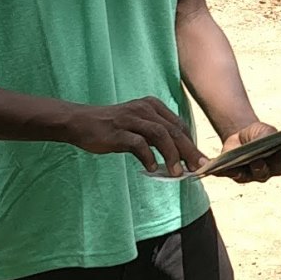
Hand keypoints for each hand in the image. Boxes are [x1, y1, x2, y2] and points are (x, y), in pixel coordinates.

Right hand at [64, 97, 208, 175]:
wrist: (81, 122)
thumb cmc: (112, 127)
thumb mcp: (138, 124)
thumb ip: (156, 135)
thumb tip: (179, 156)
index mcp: (152, 106)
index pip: (178, 125)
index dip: (191, 144)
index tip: (199, 161)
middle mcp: (144, 109)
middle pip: (173, 130)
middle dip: (188, 150)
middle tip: (198, 167)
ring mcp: (131, 119)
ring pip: (160, 135)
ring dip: (172, 155)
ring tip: (177, 173)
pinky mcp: (118, 131)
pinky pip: (138, 144)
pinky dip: (148, 157)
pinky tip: (151, 169)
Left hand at [214, 121, 280, 183]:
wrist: (244, 137)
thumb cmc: (259, 134)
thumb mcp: (264, 131)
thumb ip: (267, 136)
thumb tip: (267, 140)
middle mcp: (268, 172)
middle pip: (264, 172)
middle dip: (260, 167)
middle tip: (256, 161)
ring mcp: (251, 176)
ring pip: (245, 176)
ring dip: (239, 172)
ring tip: (232, 167)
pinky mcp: (235, 175)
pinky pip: (227, 174)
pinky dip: (219, 171)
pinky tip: (210, 168)